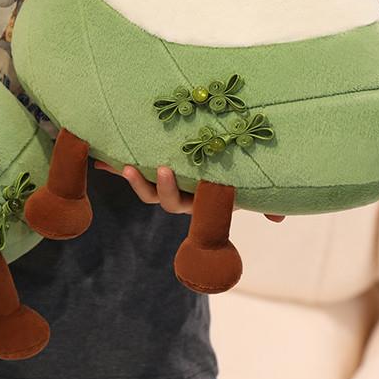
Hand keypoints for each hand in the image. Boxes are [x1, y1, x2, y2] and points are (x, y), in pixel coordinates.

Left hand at [94, 162, 284, 222]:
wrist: (220, 164)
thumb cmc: (236, 178)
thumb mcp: (248, 190)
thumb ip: (263, 203)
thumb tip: (281, 218)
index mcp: (196, 201)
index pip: (182, 202)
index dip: (171, 190)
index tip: (168, 172)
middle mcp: (177, 196)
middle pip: (160, 199)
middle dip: (154, 185)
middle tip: (154, 168)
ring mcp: (162, 184)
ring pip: (144, 187)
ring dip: (131, 178)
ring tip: (121, 165)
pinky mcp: (149, 172)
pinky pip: (129, 171)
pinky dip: (114, 167)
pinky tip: (97, 160)